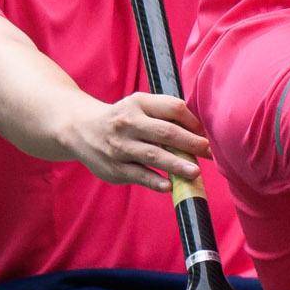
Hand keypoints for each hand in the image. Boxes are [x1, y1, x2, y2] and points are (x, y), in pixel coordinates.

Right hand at [63, 91, 211, 190]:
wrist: (81, 129)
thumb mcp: (139, 106)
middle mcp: (128, 123)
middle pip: (165, 132)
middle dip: (190, 143)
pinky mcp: (115, 168)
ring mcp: (120, 146)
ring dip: (176, 164)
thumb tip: (199, 132)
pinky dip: (155, 181)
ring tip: (195, 172)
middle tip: (209, 152)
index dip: (193, 121)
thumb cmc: (122, 118)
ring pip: (152, 155)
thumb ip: (166, 113)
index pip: (172, 108)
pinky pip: (139, 175)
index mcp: (138, 103)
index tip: (206, 134)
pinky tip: (169, 186)